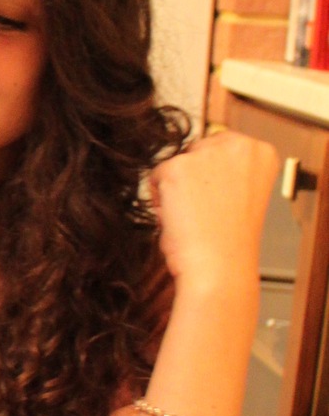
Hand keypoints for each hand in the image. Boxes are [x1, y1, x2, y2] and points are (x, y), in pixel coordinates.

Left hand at [150, 132, 277, 300]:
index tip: (220, 203)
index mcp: (261, 153)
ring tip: (194, 218)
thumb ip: (224, 172)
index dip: (213, 179)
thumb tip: (194, 164)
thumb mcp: (241, 196)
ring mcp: (206, 154)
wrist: (219, 269)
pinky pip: (155, 178)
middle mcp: (238, 146)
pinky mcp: (177, 167)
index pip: (220, 147)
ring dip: (176, 191)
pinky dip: (160, 200)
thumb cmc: (229, 244)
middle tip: (205, 213)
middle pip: (195, 151)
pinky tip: (180, 219)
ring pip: (175, 165)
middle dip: (193, 180)